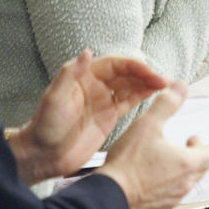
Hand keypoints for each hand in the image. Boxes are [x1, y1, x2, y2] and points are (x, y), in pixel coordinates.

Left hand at [7, 50, 169, 184]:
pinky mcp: (109, 117)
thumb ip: (70, 74)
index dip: (133, 65)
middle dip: (146, 74)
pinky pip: (130, 102)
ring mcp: (104, 102)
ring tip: (166, 86)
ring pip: (131, 87)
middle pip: (126, 74)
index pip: (114, 64)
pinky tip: (156, 94)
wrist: (43, 156)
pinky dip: (144, 96)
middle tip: (162, 80)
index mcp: (84, 77)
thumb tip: (87, 51)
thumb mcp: (54, 99)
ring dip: (148, 84)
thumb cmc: (44, 127)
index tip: (148, 72)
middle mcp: (96, 86)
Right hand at [95, 82, 208, 208]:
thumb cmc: (128, 163)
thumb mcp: (148, 125)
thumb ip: (166, 104)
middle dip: (200, 153)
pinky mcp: (159, 208)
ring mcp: (172, 198)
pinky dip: (172, 182)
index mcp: (188, 163)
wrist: (108, 197)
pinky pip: (173, 194)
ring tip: (175, 158)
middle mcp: (184, 183)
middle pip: (202, 167)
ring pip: (188, 181)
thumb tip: (180, 86)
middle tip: (193, 142)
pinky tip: (160, 177)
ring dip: (186, 168)